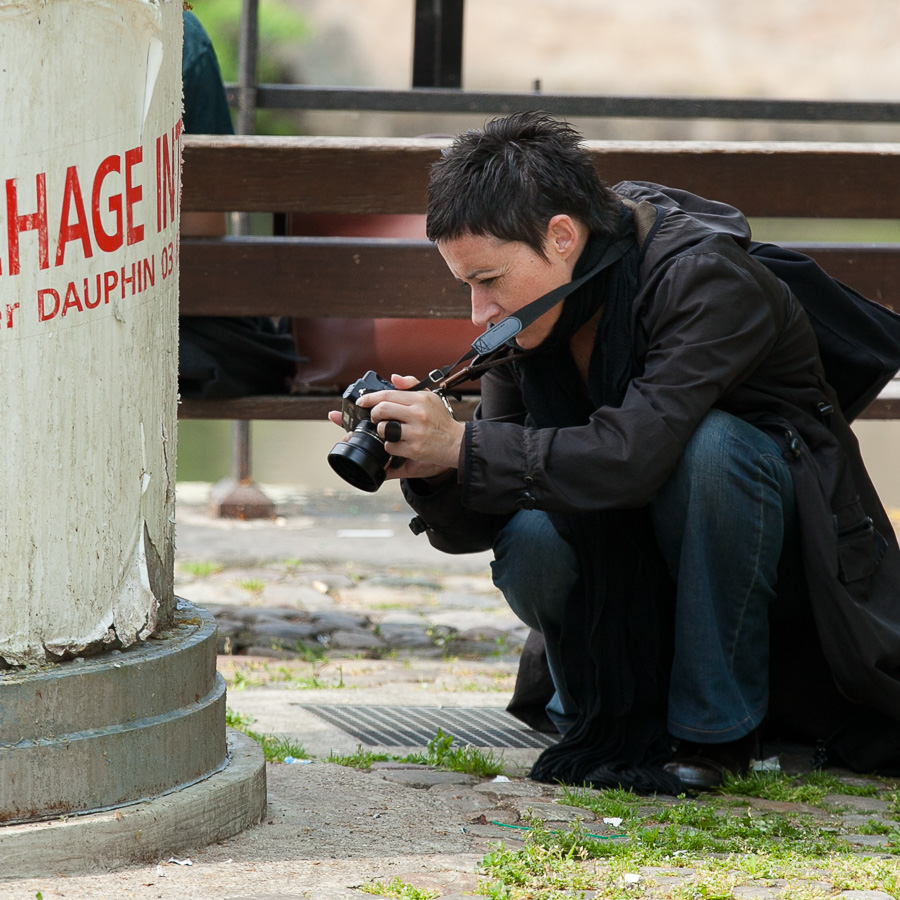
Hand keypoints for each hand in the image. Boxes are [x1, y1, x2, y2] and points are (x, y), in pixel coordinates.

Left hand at [328, 374, 463, 480]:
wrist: (457, 443)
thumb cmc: (441, 420)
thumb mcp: (430, 397)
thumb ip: (411, 385)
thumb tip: (393, 377)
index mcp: (420, 399)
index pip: (388, 394)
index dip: (370, 398)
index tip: (362, 401)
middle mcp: (418, 413)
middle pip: (382, 410)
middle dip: (374, 414)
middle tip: (376, 418)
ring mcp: (415, 432)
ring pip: (383, 428)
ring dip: (381, 431)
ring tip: (389, 431)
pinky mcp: (414, 449)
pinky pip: (390, 446)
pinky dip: (390, 446)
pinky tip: (398, 444)